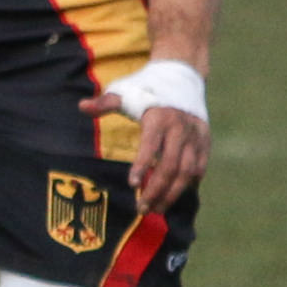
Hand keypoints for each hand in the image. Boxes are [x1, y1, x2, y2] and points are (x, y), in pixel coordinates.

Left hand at [71, 92, 208, 211]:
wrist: (181, 77)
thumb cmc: (147, 90)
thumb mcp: (125, 92)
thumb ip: (105, 103)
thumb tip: (81, 107)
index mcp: (159, 117)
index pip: (151, 144)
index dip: (142, 165)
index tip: (132, 185)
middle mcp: (180, 128)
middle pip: (171, 165)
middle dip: (156, 190)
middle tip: (142, 209)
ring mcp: (196, 136)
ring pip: (188, 171)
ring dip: (173, 193)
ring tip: (156, 209)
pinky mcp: (205, 142)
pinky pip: (199, 168)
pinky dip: (187, 185)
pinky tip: (172, 196)